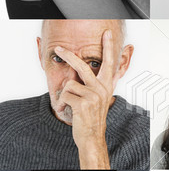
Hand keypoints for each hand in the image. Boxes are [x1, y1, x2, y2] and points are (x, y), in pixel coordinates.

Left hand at [54, 30, 119, 165]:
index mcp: (107, 86)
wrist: (92, 136)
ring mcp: (94, 96)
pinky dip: (61, 104)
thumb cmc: (93, 117)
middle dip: (68, 55)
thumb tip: (93, 70)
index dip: (108, 47)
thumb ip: (100, 83)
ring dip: (64, 95)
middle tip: (58, 48)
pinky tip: (66, 110)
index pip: (109, 63)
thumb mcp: (100, 98)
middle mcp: (102, 89)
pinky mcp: (83, 104)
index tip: (106, 33)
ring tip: (67, 104)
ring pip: (69, 84)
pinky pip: (64, 96)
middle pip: (82, 66)